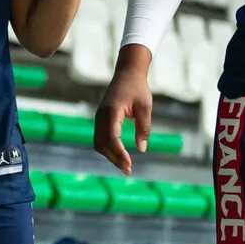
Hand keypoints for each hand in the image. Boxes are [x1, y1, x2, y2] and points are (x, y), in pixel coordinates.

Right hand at [94, 50, 153, 174]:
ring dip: (110, 156)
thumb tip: (142, 149)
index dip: (119, 153)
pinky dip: (107, 149)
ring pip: (99, 143)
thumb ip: (144, 128)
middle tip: (129, 170)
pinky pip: (99, 138)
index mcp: (112, 111)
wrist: (127, 73)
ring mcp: (99, 117)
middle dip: (114, 158)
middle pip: (102, 143)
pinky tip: (118, 155)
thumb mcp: (145, 107)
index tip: (129, 164)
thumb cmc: (138, 89)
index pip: (111, 137)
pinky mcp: (100, 119)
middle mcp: (101, 116)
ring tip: (124, 165)